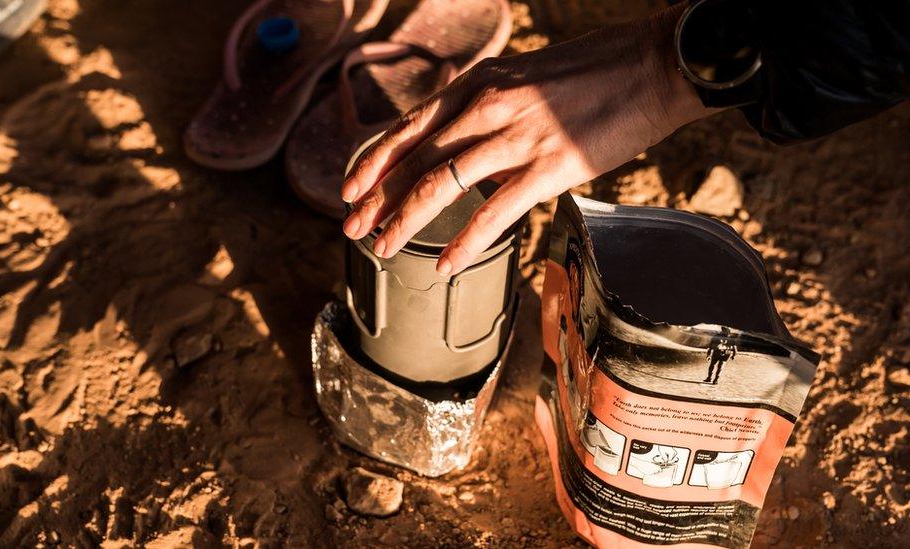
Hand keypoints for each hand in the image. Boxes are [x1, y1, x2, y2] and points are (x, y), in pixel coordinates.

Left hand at [341, 4, 713, 275]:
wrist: (652, 65)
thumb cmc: (591, 73)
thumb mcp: (520, 78)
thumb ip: (484, 109)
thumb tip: (461, 145)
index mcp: (476, 84)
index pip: (407, 127)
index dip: (372, 162)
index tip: (349, 189)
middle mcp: (484, 106)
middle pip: (412, 160)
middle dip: (375, 199)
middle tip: (351, 229)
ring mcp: (514, 137)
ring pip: (440, 187)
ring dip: (404, 222)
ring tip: (382, 249)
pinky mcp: (547, 168)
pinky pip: (493, 212)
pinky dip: (464, 244)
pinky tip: (445, 266)